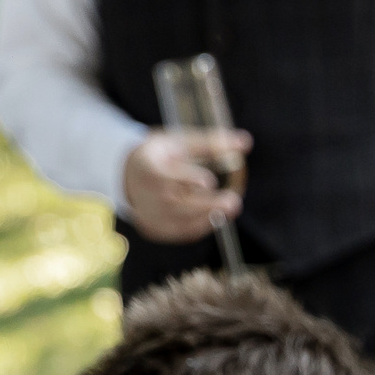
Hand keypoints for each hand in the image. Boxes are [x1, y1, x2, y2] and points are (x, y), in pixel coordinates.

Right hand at [120, 128, 251, 244]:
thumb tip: (246, 142)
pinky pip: (181, 232)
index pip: (167, 177)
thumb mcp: (180, 143)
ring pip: (181, 221)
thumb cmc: (161, 156)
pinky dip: (201, 226)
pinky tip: (216, 216)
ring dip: (208, 216)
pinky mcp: (154, 230)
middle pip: (177, 203)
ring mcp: (148, 215)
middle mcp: (144, 194)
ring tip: (230, 207)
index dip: (189, 179)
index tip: (209, 182)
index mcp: (147, 168)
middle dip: (207, 204)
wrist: (128, 176)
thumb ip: (211, 143)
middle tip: (233, 202)